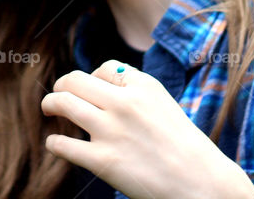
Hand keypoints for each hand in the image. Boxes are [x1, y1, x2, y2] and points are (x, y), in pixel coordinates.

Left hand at [40, 60, 253, 198]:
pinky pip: (62, 145)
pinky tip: (56, 144)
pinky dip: (54, 143)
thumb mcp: (164, 106)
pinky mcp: (102, 161)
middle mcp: (125, 103)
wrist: (203, 185)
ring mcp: (112, 131)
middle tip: (57, 96)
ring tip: (49, 111)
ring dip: (50, 105)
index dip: (92, 77)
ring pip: (62, 103)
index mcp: (143, 86)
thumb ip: (136, 93)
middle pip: (74, 80)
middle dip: (62, 86)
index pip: (104, 68)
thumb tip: (101, 84)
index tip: (90, 90)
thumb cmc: (185, 148)